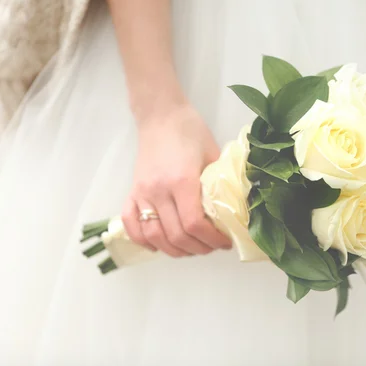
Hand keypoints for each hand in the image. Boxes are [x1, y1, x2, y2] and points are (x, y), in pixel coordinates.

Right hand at [122, 95, 231, 256]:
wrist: (161, 115)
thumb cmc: (190, 131)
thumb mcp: (213, 155)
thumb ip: (221, 183)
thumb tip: (235, 209)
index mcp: (182, 181)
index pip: (194, 224)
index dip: (211, 239)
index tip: (224, 242)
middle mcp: (159, 191)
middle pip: (176, 235)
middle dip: (198, 248)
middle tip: (212, 246)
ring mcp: (142, 193)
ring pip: (154, 236)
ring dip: (174, 250)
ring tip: (192, 248)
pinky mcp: (132, 191)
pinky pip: (130, 224)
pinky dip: (142, 240)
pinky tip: (159, 245)